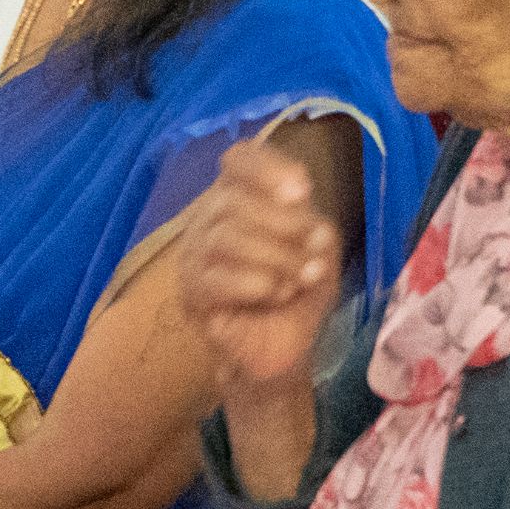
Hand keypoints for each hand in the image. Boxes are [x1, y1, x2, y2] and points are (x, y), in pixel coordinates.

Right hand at [176, 137, 340, 390]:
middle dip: (282, 225)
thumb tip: (310, 225)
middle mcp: (208, 218)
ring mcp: (194, 256)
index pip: (237, 160)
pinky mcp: (191, 294)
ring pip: (223, 238)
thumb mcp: (318, 252)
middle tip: (313, 253)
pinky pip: (215, 279)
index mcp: (239, 197)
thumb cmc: (297, 290)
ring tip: (301, 279)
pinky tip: (277, 294)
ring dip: (275, 258)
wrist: (283, 348)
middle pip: (230, 201)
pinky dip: (256, 284)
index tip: (301, 191)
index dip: (265, 168)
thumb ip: (313, 228)